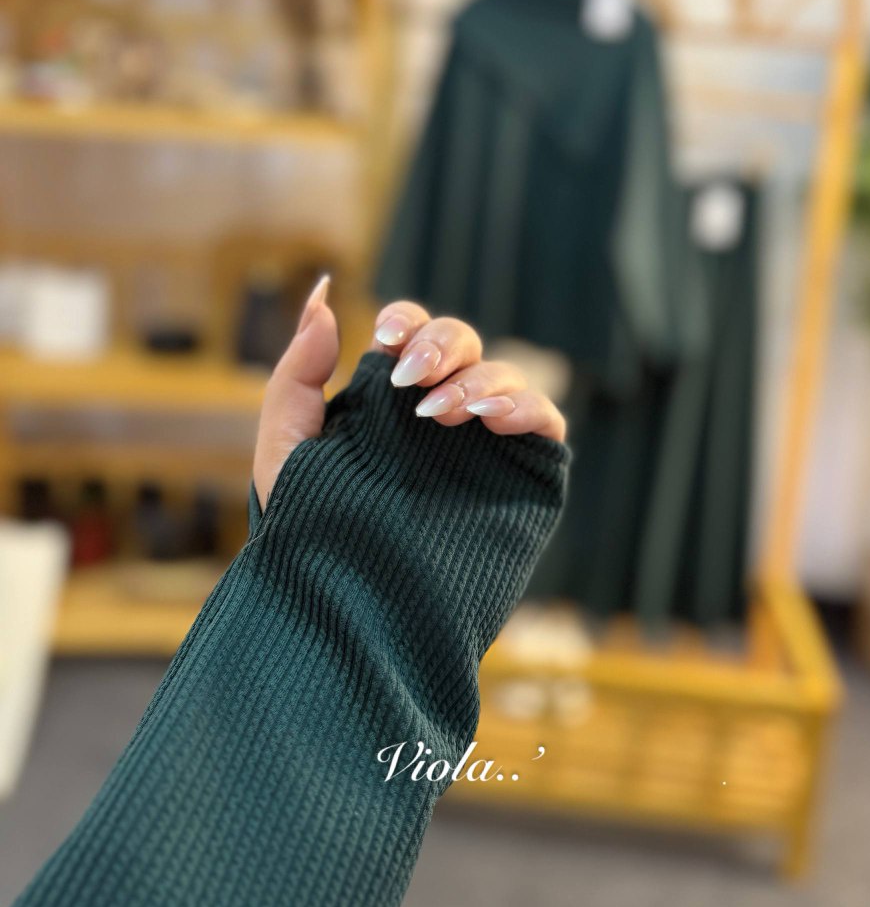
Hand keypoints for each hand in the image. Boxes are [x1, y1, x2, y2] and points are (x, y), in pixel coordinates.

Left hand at [253, 283, 566, 508]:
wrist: (356, 616)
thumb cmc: (311, 539)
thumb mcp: (287, 451)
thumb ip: (298, 373)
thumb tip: (323, 291)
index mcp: (389, 403)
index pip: (411, 336)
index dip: (406, 322)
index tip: (385, 337)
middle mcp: (441, 416)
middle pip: (462, 344)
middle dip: (441, 345)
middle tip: (413, 379)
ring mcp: (486, 445)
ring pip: (504, 375)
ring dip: (477, 380)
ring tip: (442, 415)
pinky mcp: (524, 476)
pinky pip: (544, 421)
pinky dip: (526, 407)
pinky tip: (491, 421)